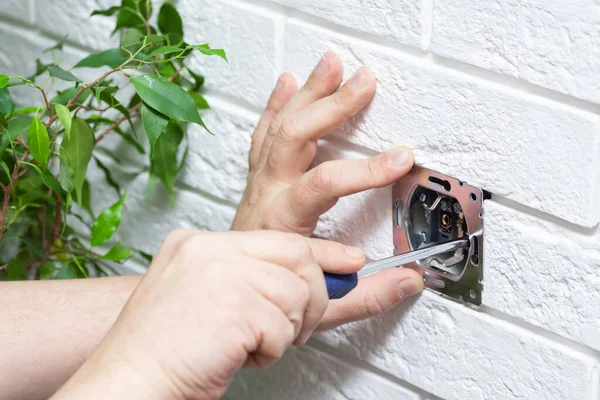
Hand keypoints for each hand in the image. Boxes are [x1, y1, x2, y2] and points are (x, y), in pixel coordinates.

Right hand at [52, 230, 365, 399]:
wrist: (126, 383)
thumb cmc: (163, 351)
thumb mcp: (209, 300)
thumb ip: (255, 280)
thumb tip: (318, 277)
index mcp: (199, 243)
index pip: (278, 238)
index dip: (322, 254)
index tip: (350, 261)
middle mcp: (209, 249)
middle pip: (298, 257)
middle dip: (312, 297)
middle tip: (293, 327)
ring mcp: (220, 272)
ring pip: (296, 294)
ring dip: (283, 331)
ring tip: (248, 345)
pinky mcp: (234, 305)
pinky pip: (281, 327)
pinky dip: (268, 351)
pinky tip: (236, 355)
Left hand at [232, 52, 423, 329]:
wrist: (225, 292)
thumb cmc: (263, 296)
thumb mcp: (319, 304)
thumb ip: (366, 295)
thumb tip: (409, 281)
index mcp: (283, 220)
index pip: (323, 183)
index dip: (364, 170)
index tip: (401, 158)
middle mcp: (267, 193)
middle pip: (296, 137)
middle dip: (333, 106)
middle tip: (365, 82)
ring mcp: (258, 182)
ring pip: (279, 127)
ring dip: (308, 94)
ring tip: (331, 64)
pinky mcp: (256, 177)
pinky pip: (263, 134)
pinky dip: (276, 106)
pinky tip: (287, 83)